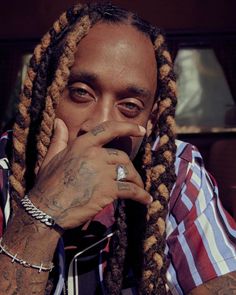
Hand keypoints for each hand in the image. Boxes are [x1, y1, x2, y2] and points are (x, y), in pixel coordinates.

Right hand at [29, 119, 151, 229]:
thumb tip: (58, 121)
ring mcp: (102, 172)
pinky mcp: (107, 190)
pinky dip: (141, 195)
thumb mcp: (51, 157)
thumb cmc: (48, 184)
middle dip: (130, 168)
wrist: (47, 209)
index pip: (109, 129)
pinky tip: (146, 200)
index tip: (141, 129)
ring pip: (128, 172)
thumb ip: (59, 138)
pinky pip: (130, 190)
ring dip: (136, 182)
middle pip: (123, 157)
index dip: (127, 127)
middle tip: (133, 178)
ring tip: (140, 190)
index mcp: (82, 144)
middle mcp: (94, 154)